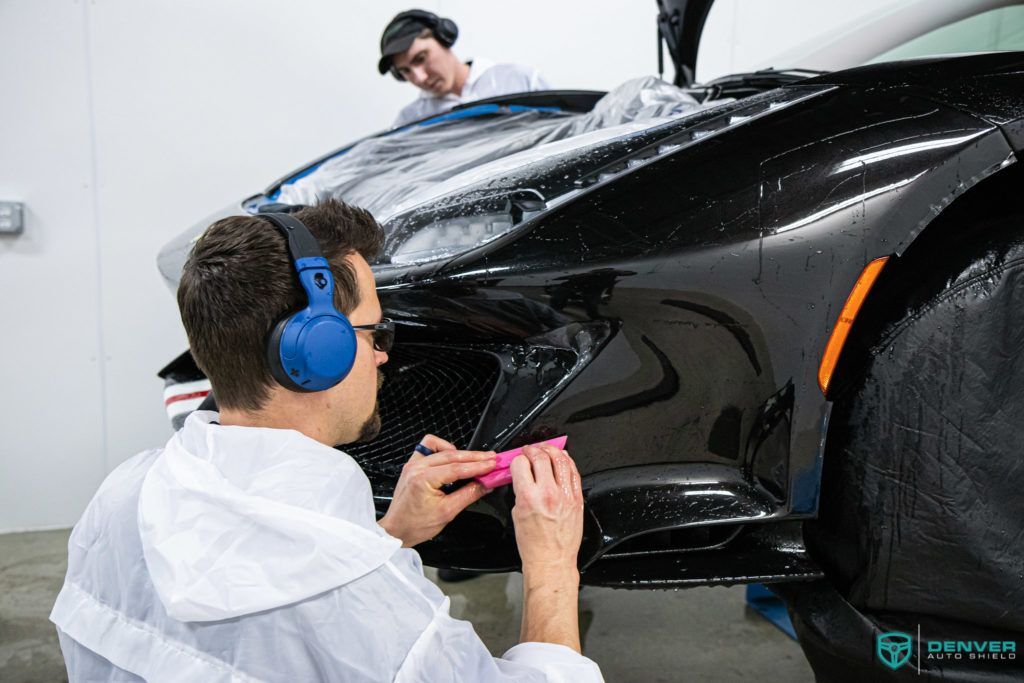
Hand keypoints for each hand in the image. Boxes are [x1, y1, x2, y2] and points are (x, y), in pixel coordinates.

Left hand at [378, 434, 495, 547]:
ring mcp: (413, 464)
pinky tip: (452, 456)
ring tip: (476, 459)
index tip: (493, 464)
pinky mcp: (413, 465)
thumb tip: (486, 484)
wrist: (396, 530)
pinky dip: (442, 449)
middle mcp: (416, 467)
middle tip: (492, 458)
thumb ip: (468, 495)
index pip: (457, 468)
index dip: (478, 465)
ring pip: (441, 449)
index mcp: (423, 479)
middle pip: (451, 455)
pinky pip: (428, 447)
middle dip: (474, 457)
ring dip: (461, 453)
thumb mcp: (447, 512)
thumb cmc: (416, 525)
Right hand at [510, 445, 583, 579]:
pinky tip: (562, 458)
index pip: (521, 464)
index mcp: (528, 497)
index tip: (518, 460)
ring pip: (560, 459)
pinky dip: (567, 461)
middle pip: (541, 456)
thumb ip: (520, 491)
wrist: (551, 560)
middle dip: (532, 450)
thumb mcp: (516, 514)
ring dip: (551, 450)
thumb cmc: (533, 544)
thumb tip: (522, 476)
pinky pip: (574, 472)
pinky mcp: (577, 499)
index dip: (517, 459)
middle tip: (530, 451)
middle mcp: (548, 493)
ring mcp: (565, 495)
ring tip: (546, 449)